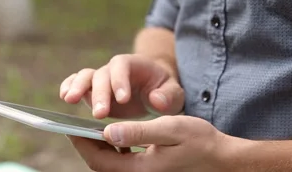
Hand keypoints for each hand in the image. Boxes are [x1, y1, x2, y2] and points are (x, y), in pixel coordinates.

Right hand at [59, 54, 184, 118]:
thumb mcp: (174, 93)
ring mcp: (101, 79)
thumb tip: (156, 101)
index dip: (120, 81)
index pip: (123, 67)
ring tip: (69, 100)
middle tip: (100, 114)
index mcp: (133, 64)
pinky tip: (64, 96)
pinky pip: (77, 83)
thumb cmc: (164, 91)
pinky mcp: (92, 90)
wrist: (153, 89)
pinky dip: (69, 86)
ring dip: (77, 87)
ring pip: (85, 76)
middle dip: (100, 94)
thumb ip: (168, 96)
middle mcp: (114, 69)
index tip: (123, 100)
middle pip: (102, 75)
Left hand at [67, 115, 233, 171]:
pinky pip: (122, 162)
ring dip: (98, 146)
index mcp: (139, 169)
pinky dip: (113, 149)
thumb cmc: (199, 141)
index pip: (99, 159)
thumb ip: (138, 131)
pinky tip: (115, 136)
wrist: (220, 159)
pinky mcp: (147, 170)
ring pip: (110, 163)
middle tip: (77, 124)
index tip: (70, 126)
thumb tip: (107, 131)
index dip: (81, 142)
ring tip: (93, 127)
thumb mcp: (169, 130)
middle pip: (101, 163)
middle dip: (86, 144)